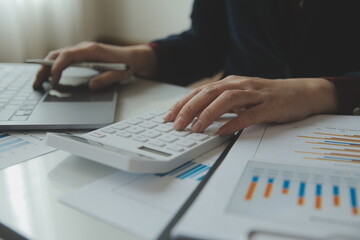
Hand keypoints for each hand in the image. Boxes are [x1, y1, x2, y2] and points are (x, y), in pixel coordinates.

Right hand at [33, 41, 156, 90]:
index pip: (67, 56)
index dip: (57, 67)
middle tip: (36, 83)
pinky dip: (54, 67)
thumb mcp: (120, 74)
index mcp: (92, 50)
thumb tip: (91, 86)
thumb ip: (106, 79)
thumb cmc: (127, 64)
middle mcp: (84, 48)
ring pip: (58, 56)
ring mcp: (82, 51)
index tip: (53, 80)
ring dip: (46, 67)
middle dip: (44, 68)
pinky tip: (50, 77)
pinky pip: (64, 59)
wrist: (133, 57)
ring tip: (39, 82)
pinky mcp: (82, 55)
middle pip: (57, 54)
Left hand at [163, 76, 337, 134]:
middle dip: (189, 108)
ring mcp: (255, 94)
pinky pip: (249, 114)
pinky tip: (222, 132)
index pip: (200, 91)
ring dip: (208, 114)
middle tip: (176, 124)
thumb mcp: (240, 97)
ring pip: (226, 100)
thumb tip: (196, 116)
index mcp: (230, 83)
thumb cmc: (266, 97)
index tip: (168, 117)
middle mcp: (240, 85)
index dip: (182, 103)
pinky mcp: (269, 106)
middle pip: (209, 93)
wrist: (300, 93)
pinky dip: (234, 122)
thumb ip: (221, 104)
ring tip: (195, 128)